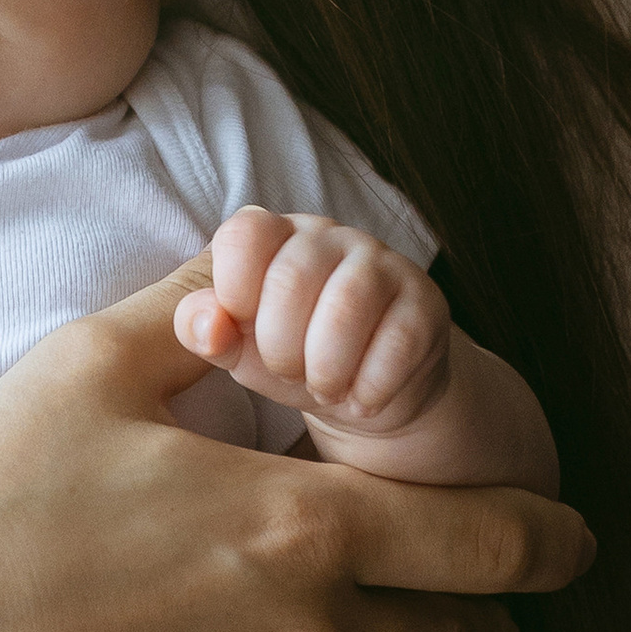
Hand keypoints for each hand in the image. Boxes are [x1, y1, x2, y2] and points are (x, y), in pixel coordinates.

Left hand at [177, 211, 450, 440]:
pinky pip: (397, 343)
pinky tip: (363, 397)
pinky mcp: (426, 302)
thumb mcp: (237, 349)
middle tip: (289, 372)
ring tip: (326, 387)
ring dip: (326, 369)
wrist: (366, 394)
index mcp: (275, 235)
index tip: (243, 330)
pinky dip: (370, 387)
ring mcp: (383, 263)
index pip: (244, 234)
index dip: (234, 291)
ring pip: (346, 308)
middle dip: (281, 347)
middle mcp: (329, 236)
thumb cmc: (291, 359)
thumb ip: (204, 331)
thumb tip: (205, 325)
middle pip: (292, 277)